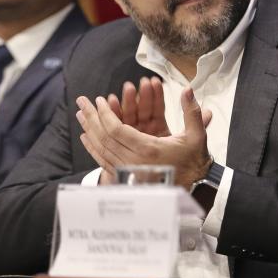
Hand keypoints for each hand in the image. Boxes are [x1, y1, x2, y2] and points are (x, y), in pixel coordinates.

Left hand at [75, 87, 211, 187]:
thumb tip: (187, 89)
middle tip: (82, 102)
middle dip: (92, 117)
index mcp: (148, 150)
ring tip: (81, 115)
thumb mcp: (196, 136)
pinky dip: (93, 147)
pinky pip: (103, 160)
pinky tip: (86, 137)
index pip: (117, 129)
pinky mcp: (126, 176)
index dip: (106, 113)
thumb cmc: (193, 162)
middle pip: (104, 137)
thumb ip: (191, 111)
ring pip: (101, 148)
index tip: (100, 100)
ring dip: (89, 130)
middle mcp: (134, 161)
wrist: (193, 188)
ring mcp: (128, 171)